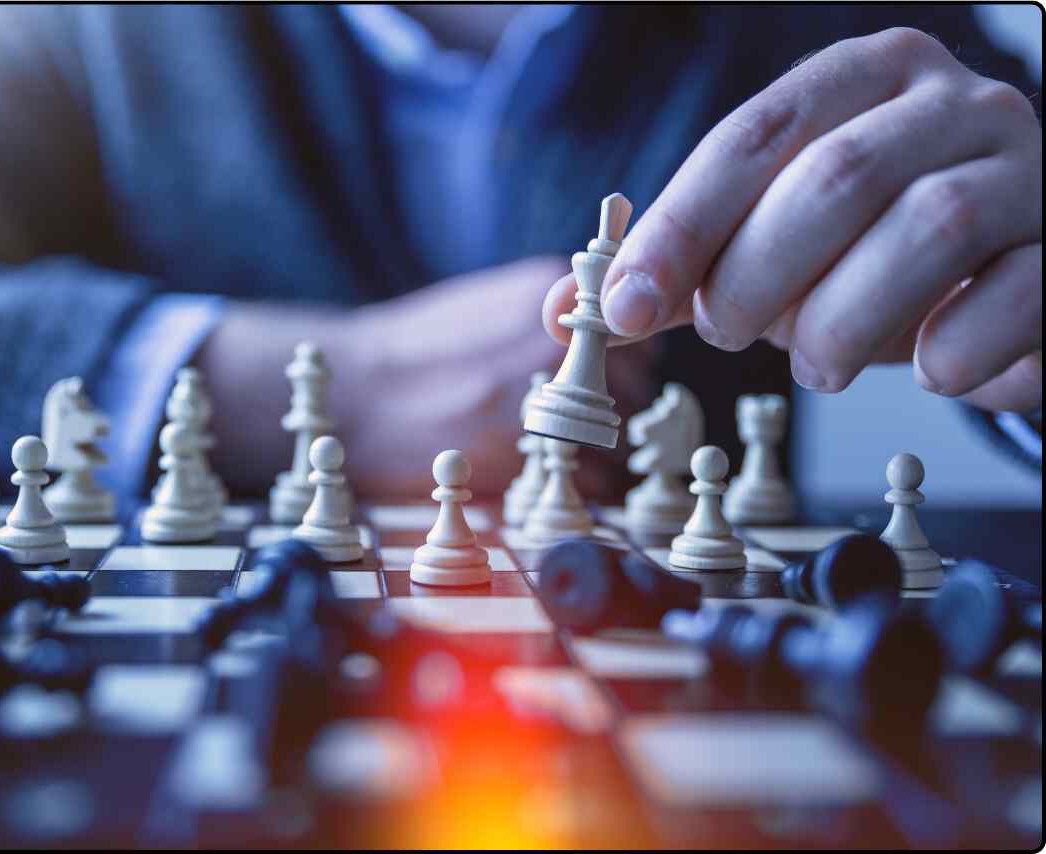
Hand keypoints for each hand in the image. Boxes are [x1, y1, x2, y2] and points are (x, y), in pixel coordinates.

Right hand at [202, 257, 655, 498]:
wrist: (355, 393)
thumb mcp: (486, 306)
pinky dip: (578, 490)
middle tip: (569, 428)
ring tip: (549, 457)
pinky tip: (536, 479)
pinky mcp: (525, 452)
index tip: (597, 387)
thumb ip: (548, 321)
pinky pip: (591, 482)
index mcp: (548, 294)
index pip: (638, 336)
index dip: (621, 369)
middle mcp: (555, 340)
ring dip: (596, 455)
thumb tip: (601, 346)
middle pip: (633, 388)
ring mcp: (543, 396)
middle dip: (609, 413)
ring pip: (616, 439)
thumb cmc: (414, 354)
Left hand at [543, 28, 1041, 412]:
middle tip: (730, 333)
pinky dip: (951, 350)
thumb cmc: (875, 258)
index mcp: (862, 81)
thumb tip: (567, 308)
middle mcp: (952, 104)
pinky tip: (924, 368)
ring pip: (930, 226)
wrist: (1015, 277)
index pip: (753, 137)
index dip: (680, 226)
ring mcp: (1027, 168)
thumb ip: (680, 271)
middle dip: (757, 276)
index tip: (625, 306)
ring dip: (843, 321)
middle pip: (836, 177)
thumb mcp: (771, 249)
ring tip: (814, 364)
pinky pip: (1012, 296)